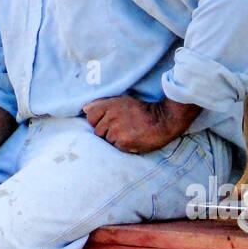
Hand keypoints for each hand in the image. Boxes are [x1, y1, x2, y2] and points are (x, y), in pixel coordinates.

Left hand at [82, 95, 199, 153]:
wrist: (163, 120)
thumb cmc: (142, 110)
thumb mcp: (122, 101)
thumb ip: (102, 104)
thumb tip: (84, 109)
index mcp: (109, 105)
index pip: (90, 117)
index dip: (98, 122)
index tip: (109, 122)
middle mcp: (111, 117)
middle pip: (97, 131)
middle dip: (107, 132)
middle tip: (122, 128)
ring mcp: (116, 130)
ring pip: (106, 140)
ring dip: (114, 140)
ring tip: (128, 133)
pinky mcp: (122, 142)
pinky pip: (115, 148)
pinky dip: (122, 146)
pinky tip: (132, 139)